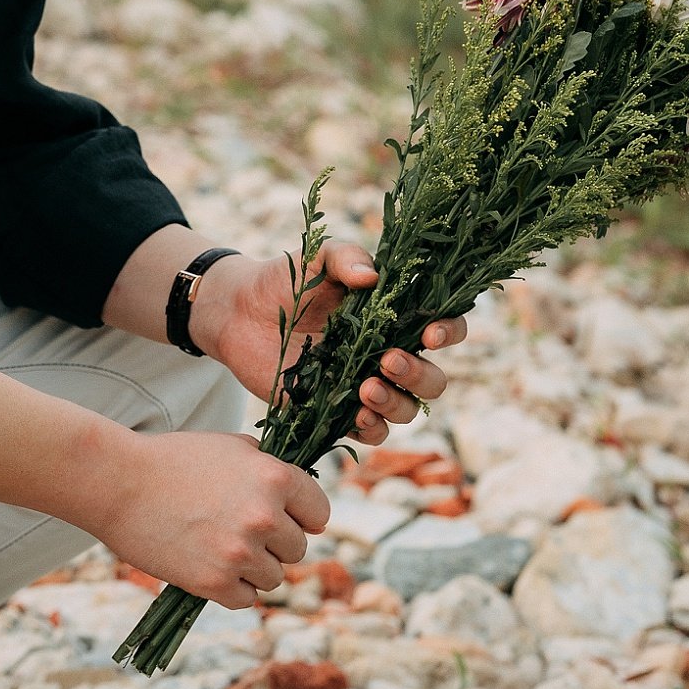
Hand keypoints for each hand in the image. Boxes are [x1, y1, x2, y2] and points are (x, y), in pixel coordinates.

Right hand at [94, 428, 330, 607]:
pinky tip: (207, 564)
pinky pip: (247, 599)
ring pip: (275, 577)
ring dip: (253, 568)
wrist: (118, 482)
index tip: (281, 517)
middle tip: (238, 531)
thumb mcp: (230, 447)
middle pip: (298, 549)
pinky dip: (231, 588)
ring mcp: (241, 553)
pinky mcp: (216, 583)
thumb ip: (269, 467)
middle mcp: (265, 517)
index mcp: (274, 478)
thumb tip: (301, 495)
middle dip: (273, 543)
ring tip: (218, 546)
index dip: (300, 516)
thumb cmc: (173, 459)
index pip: (319, 513)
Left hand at [191, 245, 465, 446]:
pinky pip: (371, 430)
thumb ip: (345, 259)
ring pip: (407, 409)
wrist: (240, 312)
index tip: (430, 333)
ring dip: (396, 403)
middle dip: (419, 374)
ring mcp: (365, 384)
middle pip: (431, 379)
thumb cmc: (287, 280)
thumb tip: (371, 277)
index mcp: (394, 317)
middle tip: (387, 359)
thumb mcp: (316, 259)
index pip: (442, 327)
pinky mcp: (338, 409)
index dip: (448, 331)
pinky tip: (356, 413)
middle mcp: (387, 354)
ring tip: (366, 387)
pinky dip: (371, 427)